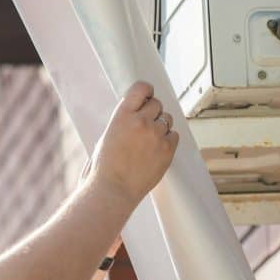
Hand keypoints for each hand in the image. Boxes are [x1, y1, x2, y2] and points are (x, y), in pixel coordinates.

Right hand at [91, 82, 177, 205]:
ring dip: (161, 126)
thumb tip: (136, 114)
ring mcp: (155, 135)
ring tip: (150, 141)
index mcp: (122, 115)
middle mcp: (140, 121)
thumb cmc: (104, 169)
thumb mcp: (107, 136)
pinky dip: (168, 140)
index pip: (141, 88)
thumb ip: (123, 122)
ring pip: (167, 119)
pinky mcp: (167, 149)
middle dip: (152, 112)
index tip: (148, 96)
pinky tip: (157, 150)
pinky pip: (174, 136)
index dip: (146, 91)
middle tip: (146, 125)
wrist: (112, 190)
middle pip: (157, 104)